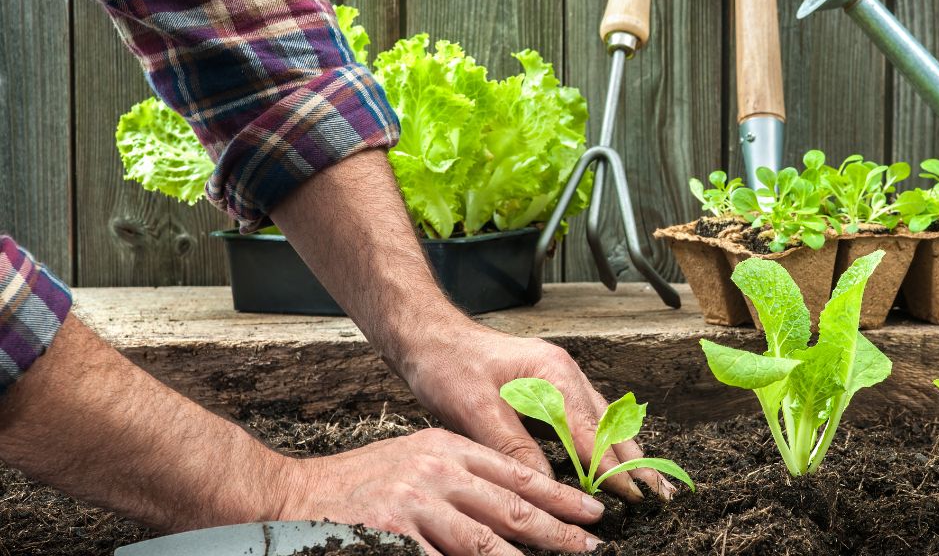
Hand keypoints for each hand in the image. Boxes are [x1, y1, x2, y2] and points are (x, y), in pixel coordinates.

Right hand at [277, 427, 603, 554]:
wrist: (290, 496)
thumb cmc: (358, 485)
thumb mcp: (415, 462)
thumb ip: (461, 479)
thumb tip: (510, 506)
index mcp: (445, 449)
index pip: (515, 474)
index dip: (558, 496)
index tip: (593, 511)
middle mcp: (435, 474)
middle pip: (509, 510)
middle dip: (558, 533)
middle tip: (593, 548)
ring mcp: (413, 507)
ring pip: (483, 545)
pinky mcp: (392, 536)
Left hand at [402, 320, 675, 501]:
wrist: (428, 336)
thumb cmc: (447, 365)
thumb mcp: (475, 409)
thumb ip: (513, 447)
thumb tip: (545, 485)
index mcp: (553, 373)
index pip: (592, 432)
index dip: (613, 468)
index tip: (634, 496)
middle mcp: (564, 373)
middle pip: (610, 424)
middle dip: (637, 461)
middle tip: (662, 494)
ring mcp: (559, 379)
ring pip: (604, 421)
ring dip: (626, 453)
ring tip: (649, 483)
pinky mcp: (549, 387)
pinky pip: (587, 418)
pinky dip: (604, 442)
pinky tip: (613, 459)